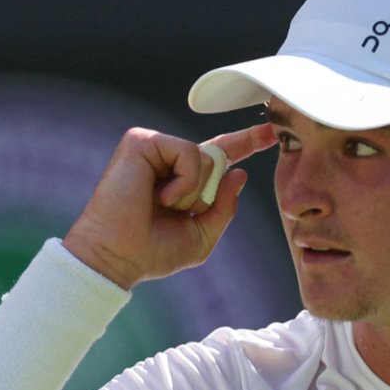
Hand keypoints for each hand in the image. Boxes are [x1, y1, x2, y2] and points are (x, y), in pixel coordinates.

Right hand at [64, 123, 276, 288]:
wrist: (118, 257)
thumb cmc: (151, 252)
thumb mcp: (201, 236)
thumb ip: (224, 207)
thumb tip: (239, 173)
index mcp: (181, 179)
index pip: (219, 155)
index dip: (245, 142)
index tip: (271, 133)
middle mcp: (167, 159)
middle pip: (217, 157)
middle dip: (205, 193)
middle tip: (172, 212)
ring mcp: (153, 147)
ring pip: (206, 156)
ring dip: (192, 192)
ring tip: (162, 205)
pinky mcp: (141, 141)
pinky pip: (189, 152)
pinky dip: (183, 182)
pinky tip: (158, 196)